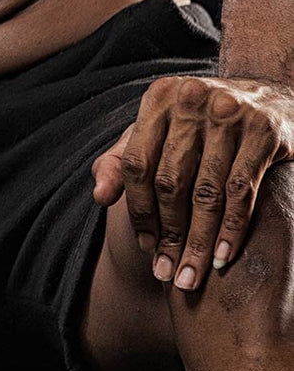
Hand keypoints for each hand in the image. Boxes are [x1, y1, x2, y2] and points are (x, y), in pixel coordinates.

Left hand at [93, 75, 293, 290]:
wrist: (270, 94)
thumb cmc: (200, 121)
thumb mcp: (156, 130)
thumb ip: (120, 161)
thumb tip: (99, 198)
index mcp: (157, 99)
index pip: (136, 164)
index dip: (137, 210)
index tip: (145, 247)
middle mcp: (190, 101)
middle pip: (170, 182)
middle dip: (168, 234)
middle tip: (167, 272)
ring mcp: (230, 114)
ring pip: (207, 192)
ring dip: (198, 241)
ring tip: (191, 276)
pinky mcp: (264, 132)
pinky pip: (241, 190)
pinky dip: (231, 228)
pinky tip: (222, 256)